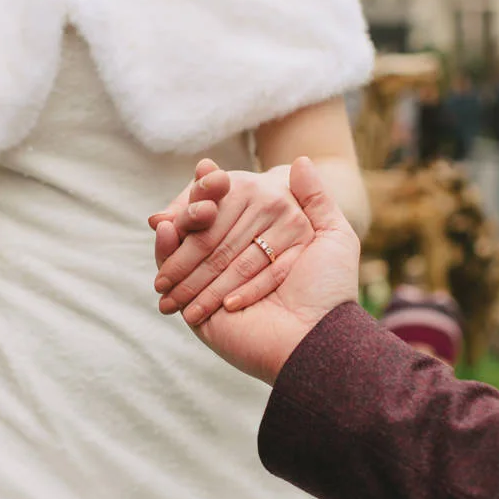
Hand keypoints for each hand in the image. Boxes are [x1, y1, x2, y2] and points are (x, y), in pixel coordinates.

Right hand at [154, 158, 359, 383]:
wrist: (315, 337)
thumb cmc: (329, 291)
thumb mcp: (334, 236)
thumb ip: (316, 199)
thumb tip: (301, 160)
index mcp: (265, 246)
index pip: (232, 210)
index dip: (218, 191)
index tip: (213, 173)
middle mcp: (237, 266)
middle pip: (206, 227)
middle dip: (195, 206)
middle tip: (199, 184)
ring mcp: (212, 287)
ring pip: (186, 247)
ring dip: (179, 224)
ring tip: (176, 205)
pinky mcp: (194, 307)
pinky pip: (172, 273)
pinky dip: (165, 250)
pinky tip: (165, 228)